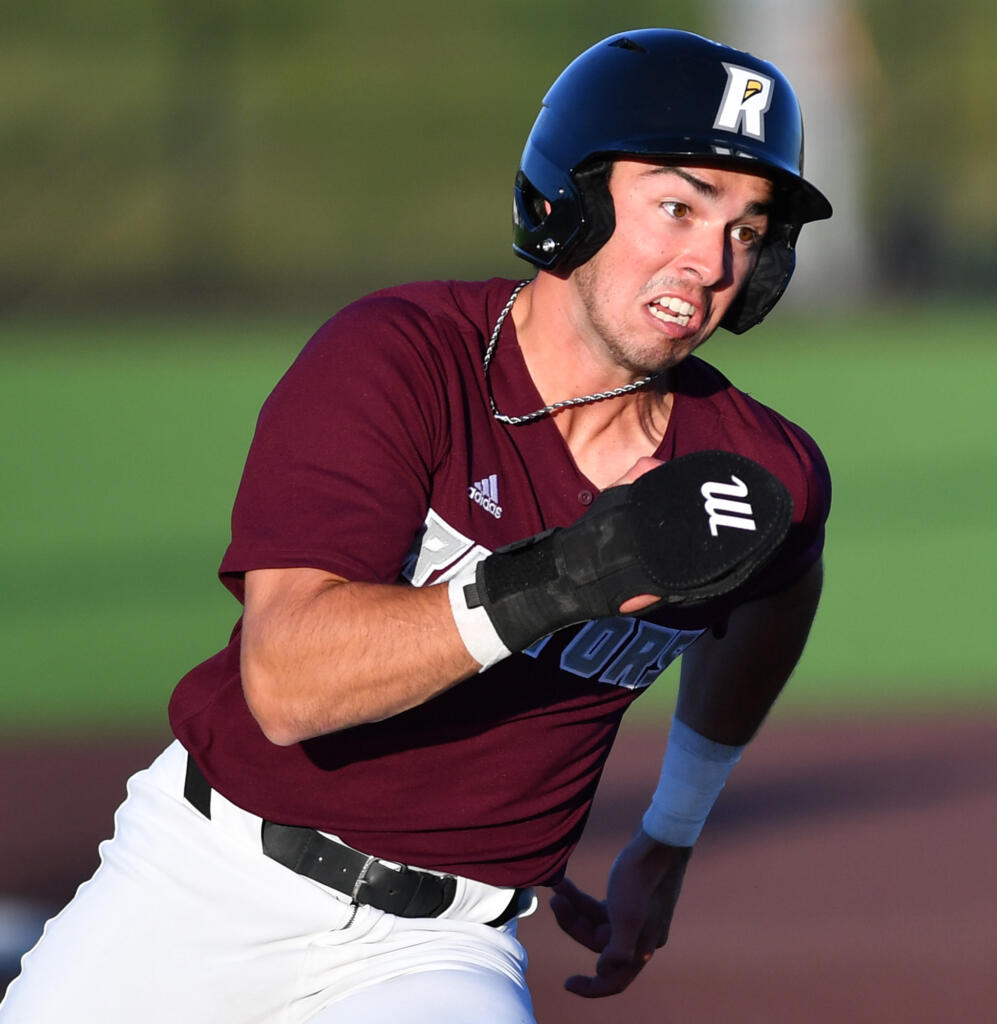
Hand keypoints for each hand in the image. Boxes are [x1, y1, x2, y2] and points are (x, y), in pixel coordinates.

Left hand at [549, 830, 691, 997]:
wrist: (659, 840)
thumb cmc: (641, 877)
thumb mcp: (627, 914)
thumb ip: (618, 949)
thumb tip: (605, 970)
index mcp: (642, 945)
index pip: (615, 979)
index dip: (592, 987)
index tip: (566, 983)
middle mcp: (640, 935)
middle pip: (597, 942)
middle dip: (573, 924)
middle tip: (554, 901)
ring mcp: (635, 916)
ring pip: (595, 922)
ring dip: (573, 908)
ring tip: (557, 888)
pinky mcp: (629, 897)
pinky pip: (599, 907)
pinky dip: (581, 898)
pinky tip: (566, 886)